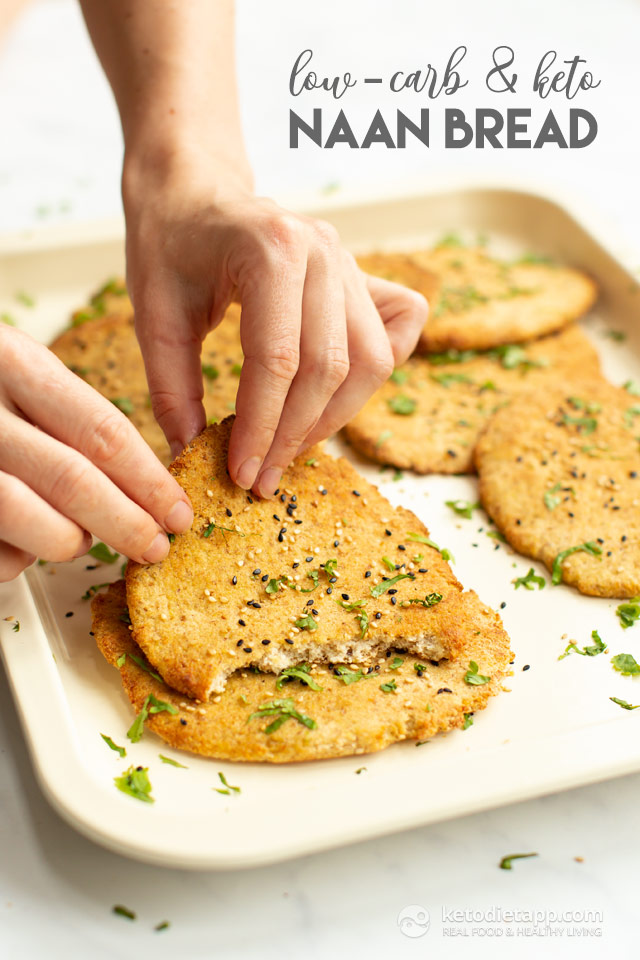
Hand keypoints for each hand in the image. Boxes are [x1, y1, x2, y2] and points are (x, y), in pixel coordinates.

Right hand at [0, 326, 192, 581]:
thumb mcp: (14, 372)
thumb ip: (64, 414)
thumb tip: (136, 481)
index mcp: (11, 362)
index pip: (101, 430)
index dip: (148, 480)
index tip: (178, 510)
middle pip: (73, 479)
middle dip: (126, 522)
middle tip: (155, 546)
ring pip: (31, 520)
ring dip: (70, 542)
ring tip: (81, 540)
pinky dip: (15, 559)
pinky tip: (21, 545)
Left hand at [124, 165, 427, 498]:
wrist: (194, 192)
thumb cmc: (169, 246)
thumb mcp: (153, 315)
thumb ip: (171, 388)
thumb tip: (191, 454)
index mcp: (270, 249)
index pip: (279, 359)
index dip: (262, 426)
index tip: (242, 472)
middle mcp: (323, 251)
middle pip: (331, 367)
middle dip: (296, 433)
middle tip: (262, 475)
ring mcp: (350, 261)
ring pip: (370, 360)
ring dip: (334, 416)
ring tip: (291, 448)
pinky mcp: (363, 274)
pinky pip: (398, 330)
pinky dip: (377, 371)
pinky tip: (336, 394)